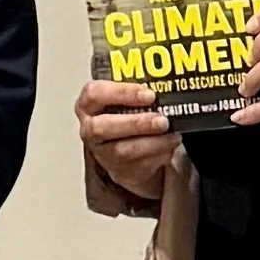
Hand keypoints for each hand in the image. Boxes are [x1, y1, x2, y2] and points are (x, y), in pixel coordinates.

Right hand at [76, 76, 176, 201]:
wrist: (127, 148)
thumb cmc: (125, 115)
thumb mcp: (125, 99)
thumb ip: (137, 93)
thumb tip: (164, 87)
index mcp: (88, 105)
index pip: (94, 94)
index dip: (121, 93)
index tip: (148, 94)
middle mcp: (90, 129)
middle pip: (103, 127)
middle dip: (136, 123)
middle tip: (161, 120)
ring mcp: (103, 153)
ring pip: (123, 150)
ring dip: (152, 142)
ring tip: (172, 134)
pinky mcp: (120, 171)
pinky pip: (140, 165)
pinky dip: (159, 154)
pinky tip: (170, 144)